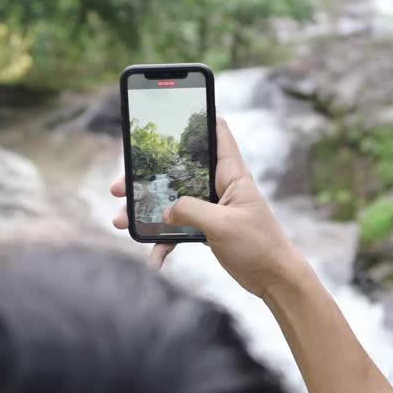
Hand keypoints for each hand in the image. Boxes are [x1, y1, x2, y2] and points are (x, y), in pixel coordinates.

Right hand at [110, 117, 306, 299]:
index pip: (216, 132)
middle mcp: (219, 186)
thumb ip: (190, 210)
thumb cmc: (259, 246)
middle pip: (177, 171)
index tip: (170, 111)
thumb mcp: (222, 224)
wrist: (273, 280)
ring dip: (145, 212)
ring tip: (121, 222)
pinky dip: (163, 243)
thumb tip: (163, 210)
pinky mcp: (207, 229)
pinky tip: (154, 259)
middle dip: (146, 177)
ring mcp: (211, 207)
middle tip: (118, 186)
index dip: (197, 117)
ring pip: (171, 202)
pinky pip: (178, 231)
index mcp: (231, 174)